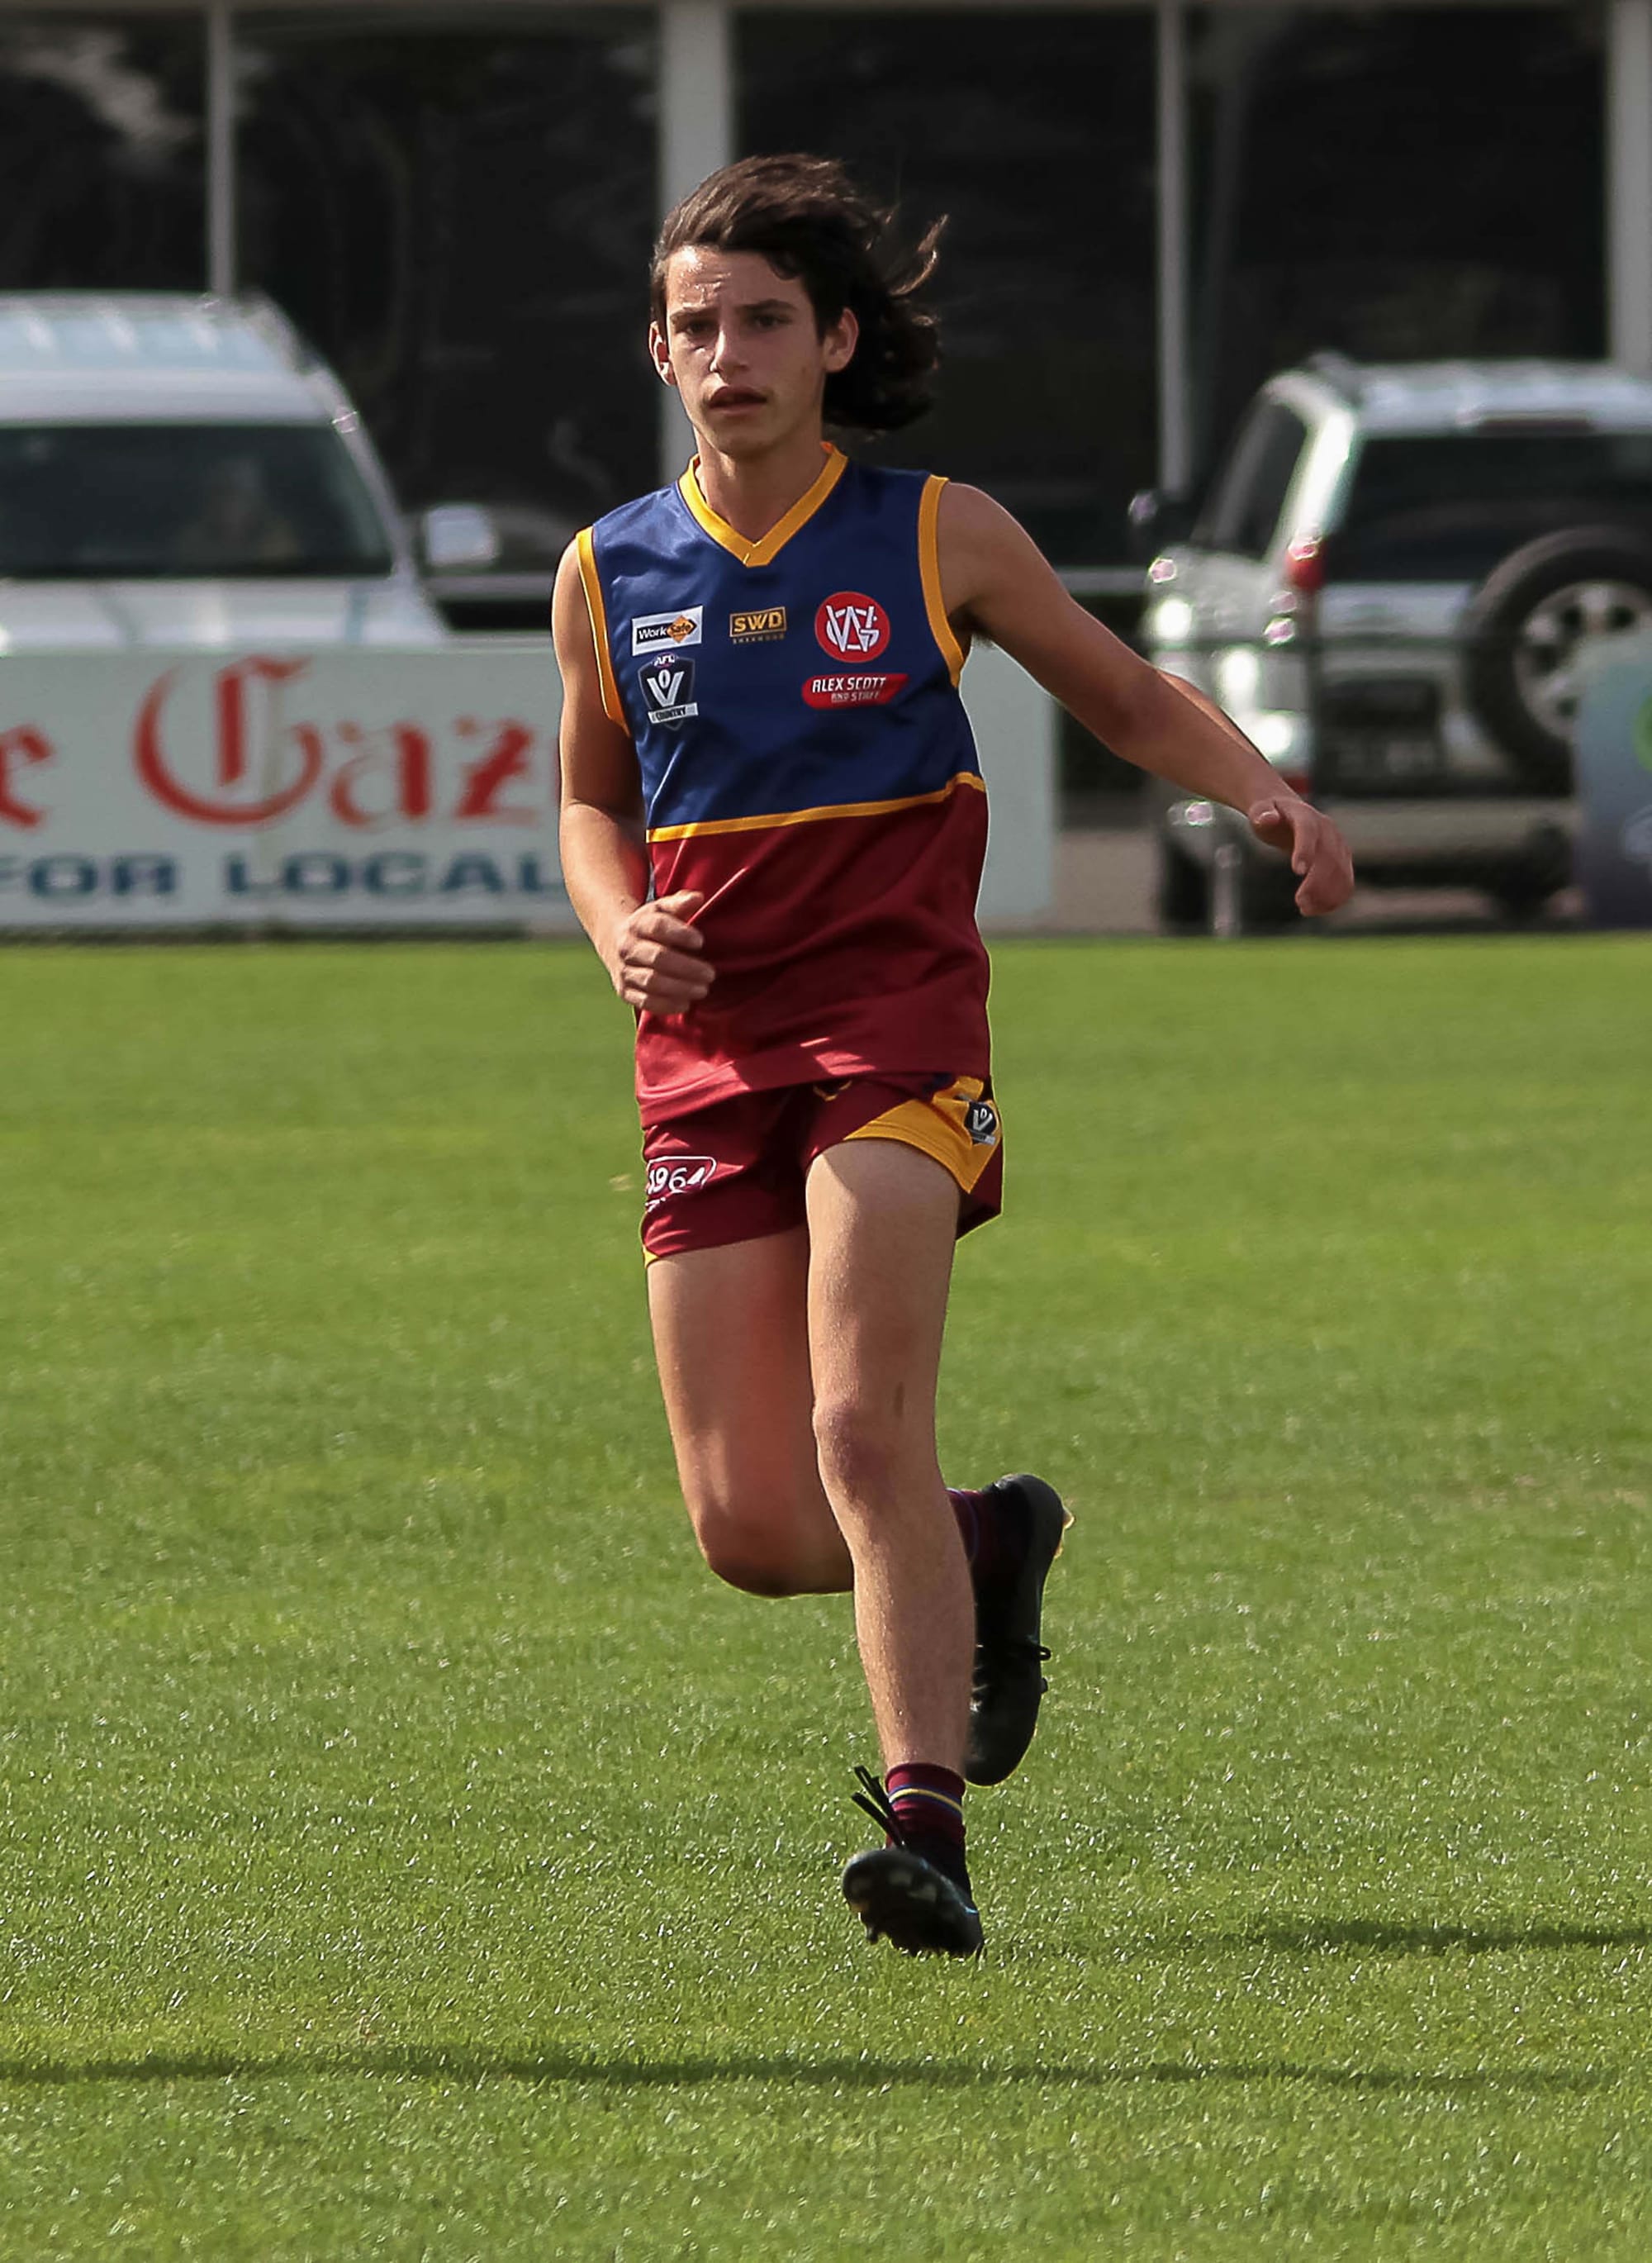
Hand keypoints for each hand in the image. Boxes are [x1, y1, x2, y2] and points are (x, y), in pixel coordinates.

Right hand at [606, 889, 713, 1013]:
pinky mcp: (624, 991)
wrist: (616, 942)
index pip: (658, 927)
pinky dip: (666, 1005)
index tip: (701, 941)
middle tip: (711, 974)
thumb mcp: (662, 909)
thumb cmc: (650, 926)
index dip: (679, 934)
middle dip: (686, 967)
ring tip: (703, 990)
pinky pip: (644, 1002)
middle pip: (658, 958)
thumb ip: (680, 903)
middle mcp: (627, 947)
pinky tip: (686, 1003)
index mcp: (638, 924)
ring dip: (680, 988)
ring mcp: (624, 971)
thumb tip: (698, 897)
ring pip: (651, 982)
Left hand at [1247, 798, 1354, 916]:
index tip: (1297, 872)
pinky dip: (1336, 898)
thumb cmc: (1271, 813)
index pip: (1307, 831)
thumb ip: (1261, 813)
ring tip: (1306, 910)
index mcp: (1305, 816)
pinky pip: (1346, 880)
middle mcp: (1327, 829)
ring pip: (1342, 872)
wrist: (1290, 812)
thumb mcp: (1259, 810)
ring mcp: (1338, 844)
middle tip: (1300, 904)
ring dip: (1328, 895)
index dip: (1305, 850)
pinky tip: (1317, 909)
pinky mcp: (1343, 858)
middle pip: (1329, 857)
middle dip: (1317, 883)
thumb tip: (1267, 818)